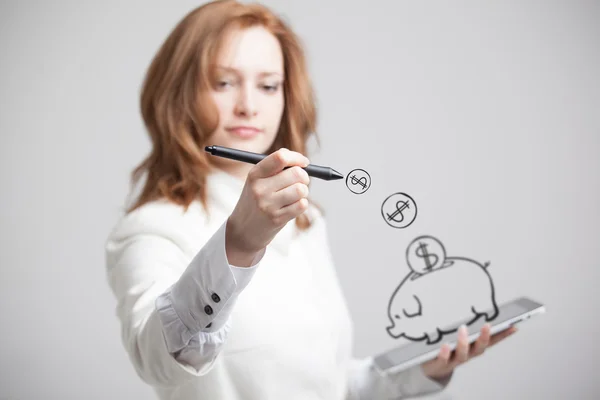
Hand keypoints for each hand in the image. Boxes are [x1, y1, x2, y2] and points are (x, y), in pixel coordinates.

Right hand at [226, 148, 309, 265]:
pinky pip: (302, 205)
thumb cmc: (256, 201)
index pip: (281, 157)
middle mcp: (260, 188)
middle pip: (296, 173)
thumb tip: (302, 163)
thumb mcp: (257, 181)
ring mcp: (268, 205)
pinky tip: (291, 207)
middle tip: (300, 182)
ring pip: (301, 189)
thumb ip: (276, 169)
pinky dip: (301, 204)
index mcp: (255, 174)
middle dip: (304, 177)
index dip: (297, 158)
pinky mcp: (277, 218)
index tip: (304, 163)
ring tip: (294, 196)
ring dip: (303, 192)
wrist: (243, 230)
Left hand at [421, 323, 517, 381]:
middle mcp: (467, 354)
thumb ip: (467, 324)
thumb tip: (475, 307)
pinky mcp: (440, 363)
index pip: (492, 341)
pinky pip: (444, 359)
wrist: (433, 367)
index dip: (503, 335)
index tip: (513, 326)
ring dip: (464, 342)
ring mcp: (454, 359)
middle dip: (484, 337)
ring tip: (463, 329)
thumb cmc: (449, 347)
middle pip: (479, 348)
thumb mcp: (459, 335)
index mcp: (474, 346)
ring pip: (463, 354)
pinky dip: (445, 353)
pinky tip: (445, 345)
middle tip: (487, 325)